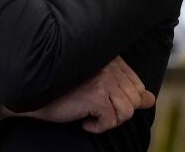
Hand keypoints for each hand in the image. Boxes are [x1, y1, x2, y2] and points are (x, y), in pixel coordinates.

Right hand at [1, 56, 155, 132]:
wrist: (35, 95)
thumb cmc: (62, 89)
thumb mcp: (96, 85)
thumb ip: (124, 88)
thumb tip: (150, 98)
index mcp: (110, 58)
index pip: (137, 85)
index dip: (125, 100)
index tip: (104, 102)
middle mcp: (109, 65)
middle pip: (134, 100)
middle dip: (117, 111)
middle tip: (96, 110)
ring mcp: (103, 79)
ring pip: (126, 112)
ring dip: (109, 120)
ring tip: (90, 115)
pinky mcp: (97, 95)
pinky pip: (112, 120)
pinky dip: (98, 127)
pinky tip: (84, 122)